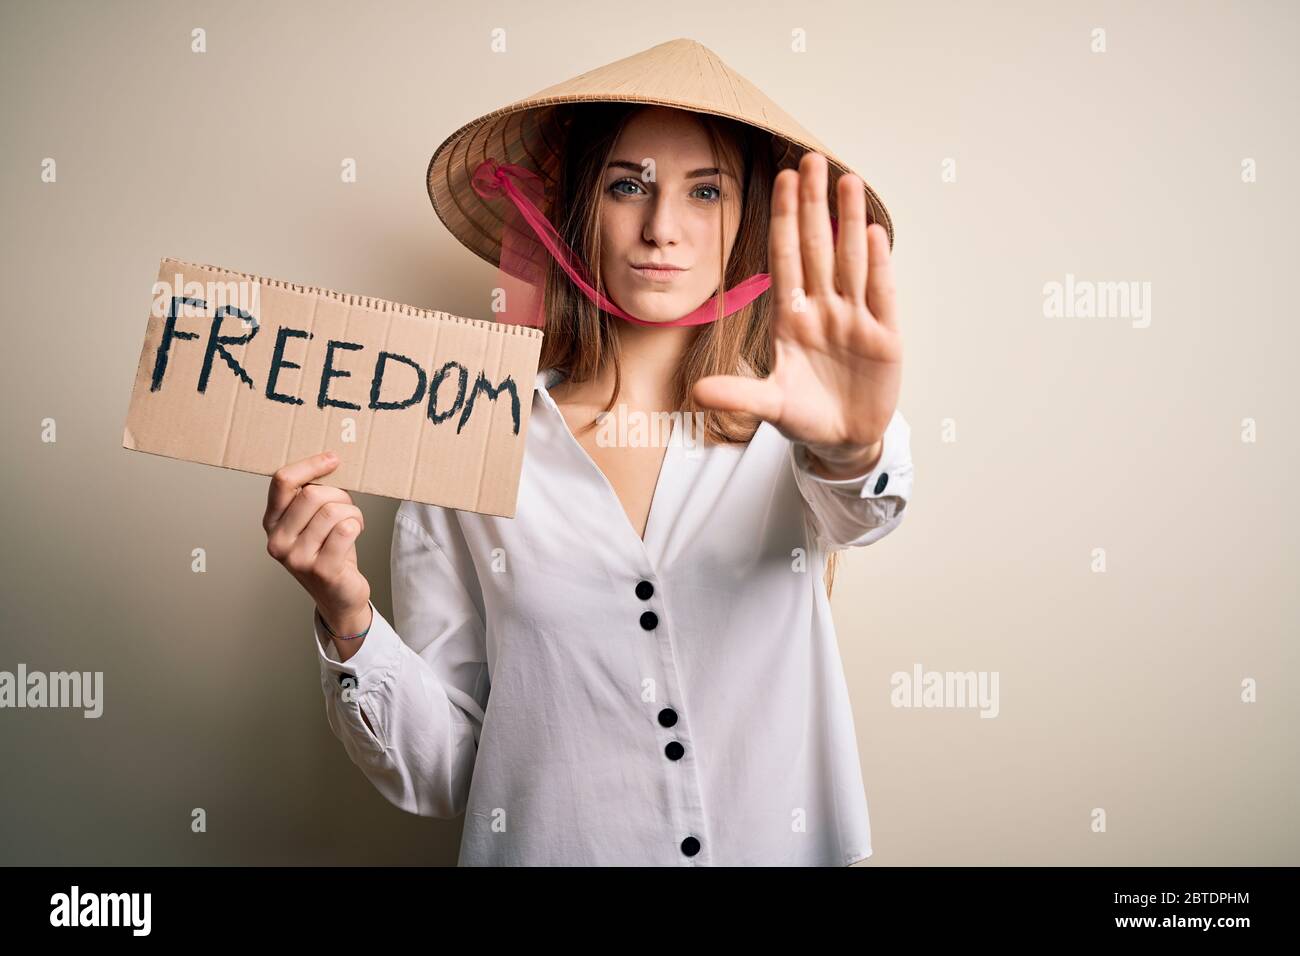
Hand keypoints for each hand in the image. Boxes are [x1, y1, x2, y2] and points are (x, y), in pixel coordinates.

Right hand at [263, 452, 371, 634]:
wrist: (338, 595)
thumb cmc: (328, 551)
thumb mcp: (310, 521)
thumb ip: (309, 496)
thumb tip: (330, 461)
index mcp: (271, 522)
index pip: (282, 481)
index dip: (310, 465)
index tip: (333, 459)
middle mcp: (278, 541)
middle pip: (312, 494)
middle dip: (339, 494)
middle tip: (347, 506)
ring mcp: (297, 558)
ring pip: (333, 511)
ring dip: (352, 512)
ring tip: (353, 522)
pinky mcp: (321, 570)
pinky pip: (346, 530)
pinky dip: (357, 525)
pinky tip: (354, 534)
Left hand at [693, 152, 901, 477]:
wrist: (842, 440)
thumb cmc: (804, 416)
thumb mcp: (768, 407)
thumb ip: (738, 395)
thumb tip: (697, 392)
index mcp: (791, 318)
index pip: (786, 258)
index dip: (783, 220)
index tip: (781, 180)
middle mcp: (822, 310)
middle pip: (817, 247)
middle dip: (813, 204)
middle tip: (811, 159)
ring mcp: (854, 320)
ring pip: (850, 261)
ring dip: (847, 221)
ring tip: (846, 180)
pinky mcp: (884, 338)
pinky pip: (880, 294)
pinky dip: (878, 264)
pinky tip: (873, 230)